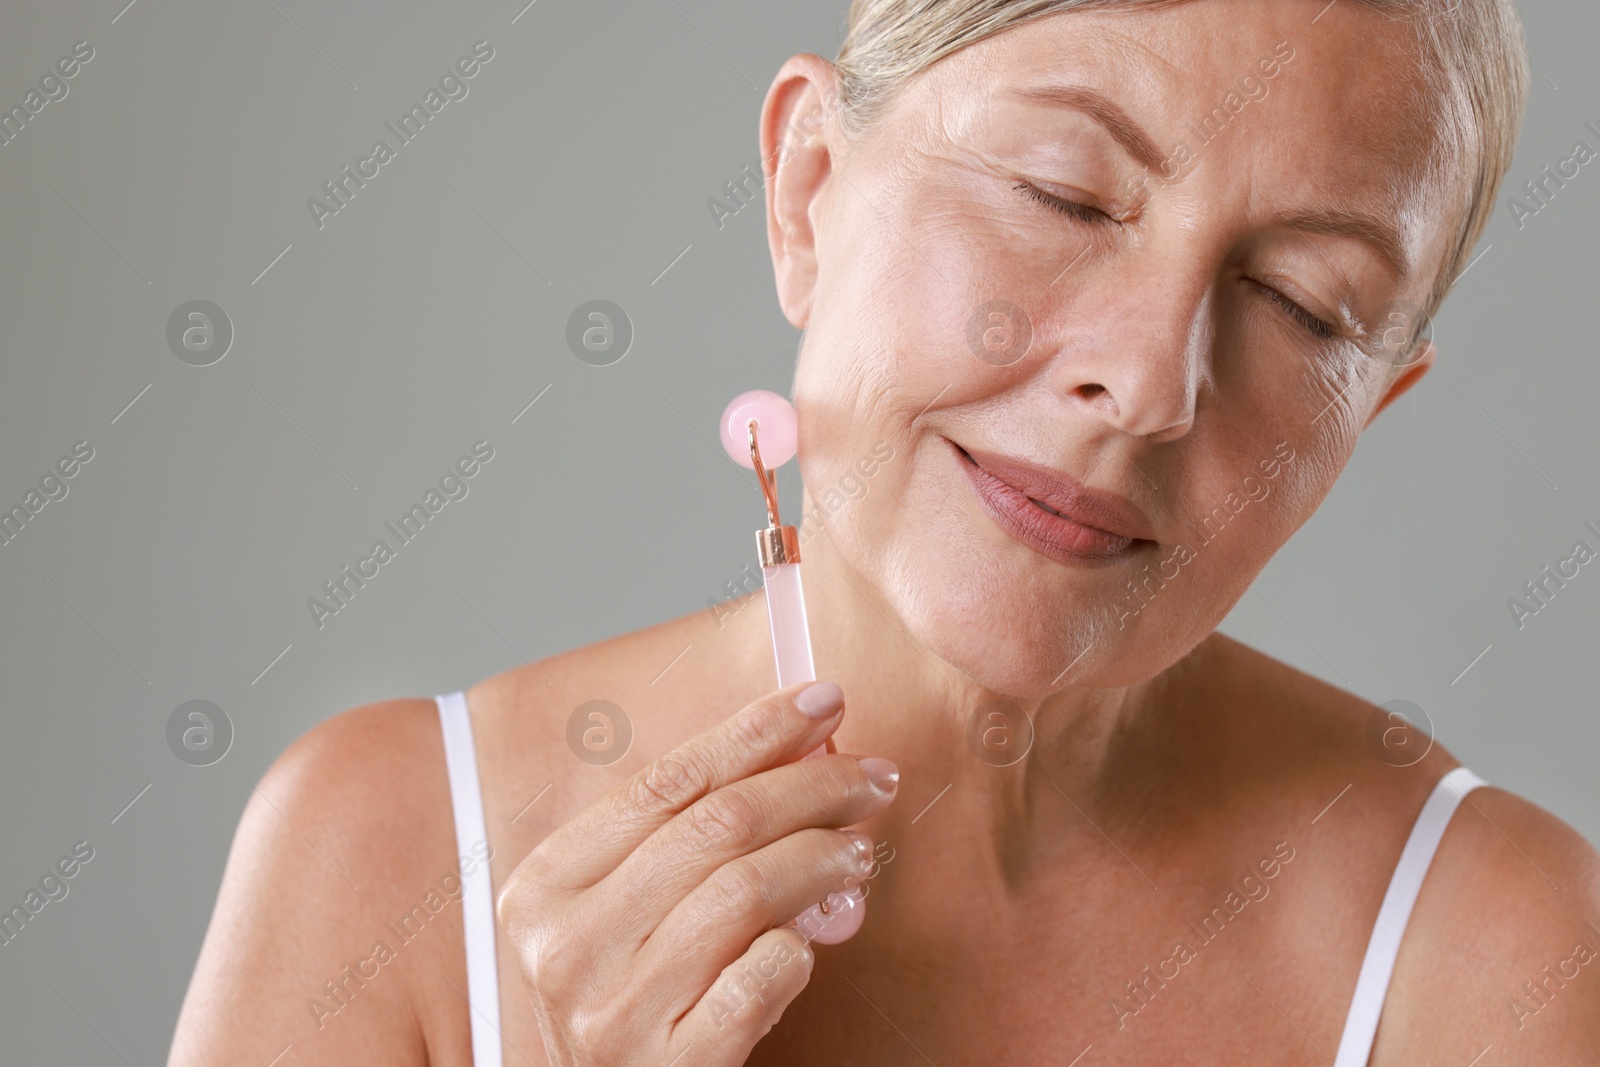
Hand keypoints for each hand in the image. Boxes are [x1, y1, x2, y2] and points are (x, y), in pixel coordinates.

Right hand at [496, 680, 897, 1065]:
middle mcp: (567, 944)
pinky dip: (799, 947)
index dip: (754, 732)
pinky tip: (810, 941)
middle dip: (811, 786)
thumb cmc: (632, 993)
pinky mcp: (668, 1066)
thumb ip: (689, 836)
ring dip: (822, 860)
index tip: (821, 700)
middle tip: (872, 777)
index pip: (668, 779)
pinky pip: (761, 976)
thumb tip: (801, 746)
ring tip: (857, 855)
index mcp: (547, 884)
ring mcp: (613, 1010)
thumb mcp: (627, 909)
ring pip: (746, 891)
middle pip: (716, 826)